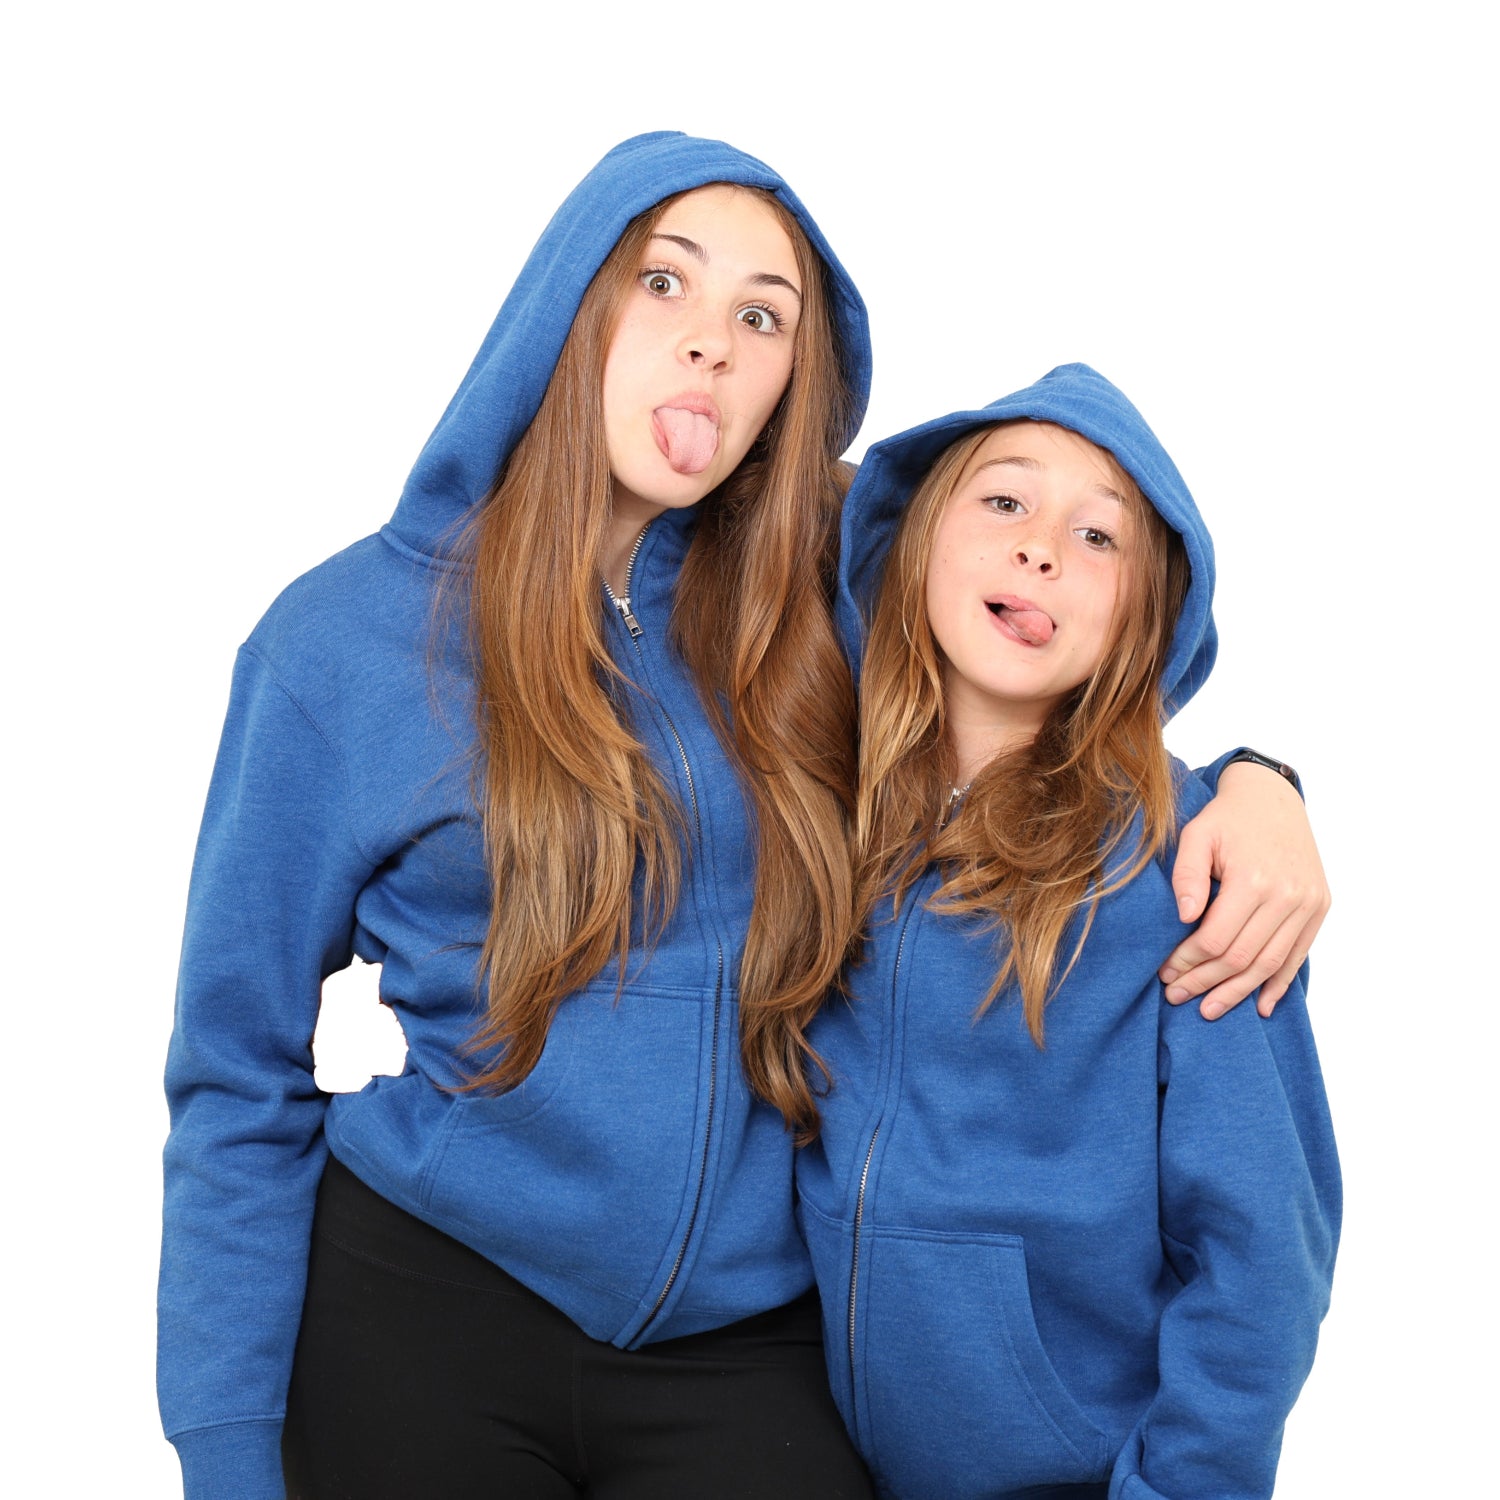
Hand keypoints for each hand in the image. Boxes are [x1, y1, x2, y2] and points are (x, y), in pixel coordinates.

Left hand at [1160, 762, 1330, 1018]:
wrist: (1273, 798)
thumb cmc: (1226, 819)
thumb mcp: (1195, 835)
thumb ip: (1186, 875)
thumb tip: (1185, 918)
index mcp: (1253, 879)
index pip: (1215, 939)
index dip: (1187, 962)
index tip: (1165, 973)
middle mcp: (1287, 895)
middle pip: (1242, 957)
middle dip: (1206, 982)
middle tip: (1177, 996)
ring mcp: (1308, 903)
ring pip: (1270, 963)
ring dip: (1238, 991)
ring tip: (1209, 1009)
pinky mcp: (1320, 907)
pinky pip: (1299, 955)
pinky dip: (1279, 984)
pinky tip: (1260, 1005)